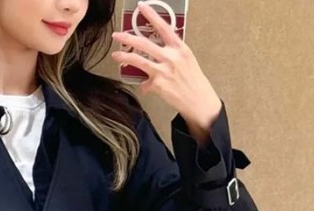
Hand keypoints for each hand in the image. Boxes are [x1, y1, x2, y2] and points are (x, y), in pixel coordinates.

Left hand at [111, 1, 222, 137]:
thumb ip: (172, 51)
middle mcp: (171, 57)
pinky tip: (148, 87)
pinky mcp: (157, 85)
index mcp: (179, 47)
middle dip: (127, 38)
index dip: (151, 16)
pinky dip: (144, 85)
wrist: (197, 99)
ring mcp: (163, 71)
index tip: (141, 7)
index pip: (163, 27)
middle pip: (144, 44)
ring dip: (124, 57)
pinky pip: (144, 83)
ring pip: (139, 60)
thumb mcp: (186, 58)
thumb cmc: (192, 79)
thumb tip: (156, 48)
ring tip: (115, 55)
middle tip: (117, 35)